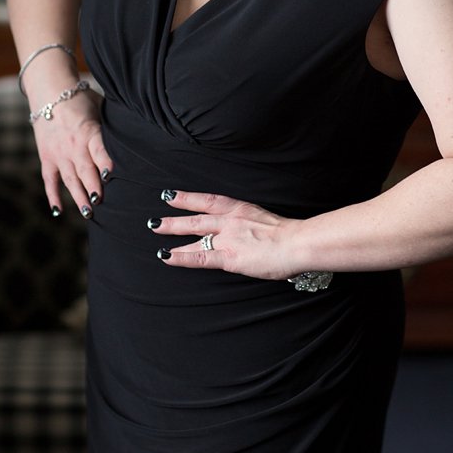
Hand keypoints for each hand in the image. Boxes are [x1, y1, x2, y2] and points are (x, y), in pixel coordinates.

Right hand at [31, 89, 113, 218]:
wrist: (49, 92)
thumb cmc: (81, 99)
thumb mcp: (101, 106)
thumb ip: (114, 123)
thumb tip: (140, 131)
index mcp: (89, 130)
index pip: (99, 149)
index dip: (105, 162)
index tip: (111, 176)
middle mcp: (73, 144)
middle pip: (84, 169)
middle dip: (93, 188)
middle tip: (101, 204)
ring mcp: (58, 153)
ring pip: (69, 179)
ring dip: (78, 196)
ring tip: (88, 213)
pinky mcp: (46, 158)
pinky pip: (49, 180)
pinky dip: (52, 195)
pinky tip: (58, 211)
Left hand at [149, 189, 301, 280]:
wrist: (296, 242)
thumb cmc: (288, 234)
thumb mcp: (264, 219)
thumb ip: (249, 223)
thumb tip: (244, 231)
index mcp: (240, 209)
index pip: (208, 200)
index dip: (188, 198)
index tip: (171, 196)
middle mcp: (230, 220)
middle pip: (196, 217)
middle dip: (174, 218)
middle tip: (155, 220)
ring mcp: (227, 238)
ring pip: (194, 234)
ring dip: (173, 233)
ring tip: (157, 233)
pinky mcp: (229, 257)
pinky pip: (200, 257)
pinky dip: (181, 256)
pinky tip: (167, 256)